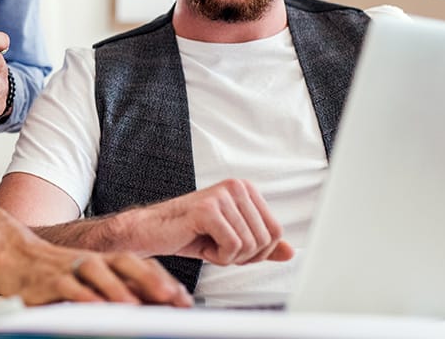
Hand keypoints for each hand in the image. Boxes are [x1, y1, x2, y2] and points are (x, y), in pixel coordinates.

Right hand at [0, 245, 191, 306]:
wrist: (12, 255)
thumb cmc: (54, 272)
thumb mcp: (88, 281)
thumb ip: (115, 290)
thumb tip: (151, 308)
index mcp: (104, 261)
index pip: (139, 265)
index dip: (162, 280)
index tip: (184, 299)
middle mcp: (91, 261)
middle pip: (125, 261)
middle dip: (150, 279)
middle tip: (171, 297)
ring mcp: (69, 267)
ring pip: (96, 270)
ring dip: (116, 287)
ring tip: (134, 305)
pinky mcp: (47, 280)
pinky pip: (66, 286)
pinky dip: (81, 295)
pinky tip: (93, 307)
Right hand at [136, 179, 293, 265]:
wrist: (153, 232)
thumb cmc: (190, 233)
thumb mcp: (233, 240)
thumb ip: (262, 245)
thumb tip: (290, 252)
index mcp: (245, 190)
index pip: (276, 231)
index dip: (258, 252)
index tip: (234, 248)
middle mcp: (236, 187)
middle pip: (265, 240)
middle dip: (243, 256)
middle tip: (219, 248)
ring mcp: (222, 195)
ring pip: (249, 244)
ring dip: (228, 257)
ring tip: (209, 244)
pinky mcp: (208, 209)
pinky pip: (232, 246)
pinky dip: (218, 257)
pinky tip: (203, 246)